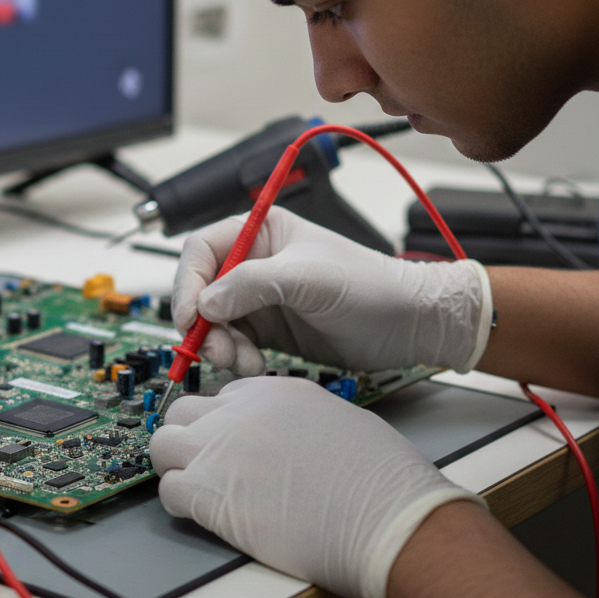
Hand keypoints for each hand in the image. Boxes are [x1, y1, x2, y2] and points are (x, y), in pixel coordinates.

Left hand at [149, 377, 484, 597]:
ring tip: (199, 488)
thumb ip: (301, 419)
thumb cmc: (382, 478)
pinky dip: (180, 503)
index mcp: (273, 391)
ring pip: (162, 444)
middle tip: (206, 464)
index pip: (223, 396)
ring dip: (175, 466)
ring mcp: (219, 448)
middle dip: (189, 437)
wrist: (386, 516)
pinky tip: (205, 514)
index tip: (230, 443)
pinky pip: (168, 490)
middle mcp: (240, 411)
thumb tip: (291, 435)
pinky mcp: (209, 492)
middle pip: (184, 411)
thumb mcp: (339, 420)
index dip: (224, 423)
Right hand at [173, 207, 492, 375]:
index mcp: (260, 233)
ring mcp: (259, 298)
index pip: (203, 250)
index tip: (190, 315)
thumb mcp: (308, 279)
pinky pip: (233, 342)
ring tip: (241, 361)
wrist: (409, 325)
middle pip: (201, 289)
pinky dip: (235, 356)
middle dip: (202, 321)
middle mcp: (254, 263)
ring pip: (213, 321)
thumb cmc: (370, 287)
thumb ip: (252, 284)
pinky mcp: (268, 329)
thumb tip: (205, 303)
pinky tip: (254, 364)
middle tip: (214, 347)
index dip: (189, 281)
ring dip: (219, 344)